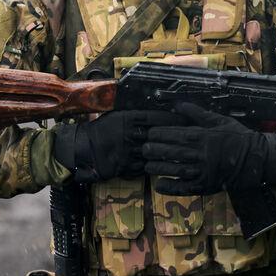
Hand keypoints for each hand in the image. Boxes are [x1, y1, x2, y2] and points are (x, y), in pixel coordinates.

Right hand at [53, 110, 182, 182]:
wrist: (84, 149)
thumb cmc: (101, 129)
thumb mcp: (116, 116)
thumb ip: (133, 114)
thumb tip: (152, 109)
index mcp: (128, 119)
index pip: (155, 117)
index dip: (172, 118)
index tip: (186, 118)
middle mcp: (130, 134)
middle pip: (158, 134)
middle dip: (175, 134)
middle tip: (191, 133)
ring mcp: (129, 151)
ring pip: (155, 151)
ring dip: (169, 151)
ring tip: (185, 151)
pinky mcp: (127, 166)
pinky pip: (146, 166)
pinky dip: (158, 165)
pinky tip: (168, 165)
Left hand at [142, 103, 275, 194]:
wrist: (256, 160)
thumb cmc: (236, 137)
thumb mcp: (218, 120)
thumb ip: (196, 113)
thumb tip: (177, 104)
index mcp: (204, 137)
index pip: (176, 134)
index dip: (160, 134)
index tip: (150, 134)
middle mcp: (202, 154)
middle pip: (173, 152)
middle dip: (155, 150)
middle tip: (144, 149)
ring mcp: (204, 172)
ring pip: (176, 170)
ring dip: (159, 168)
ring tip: (147, 165)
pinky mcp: (206, 186)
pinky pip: (185, 188)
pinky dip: (171, 188)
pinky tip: (159, 185)